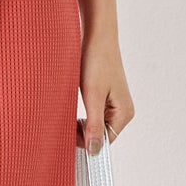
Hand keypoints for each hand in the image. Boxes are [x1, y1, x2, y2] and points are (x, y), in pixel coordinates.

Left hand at [77, 32, 133, 154]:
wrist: (96, 34)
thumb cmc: (96, 60)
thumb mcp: (93, 95)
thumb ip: (94, 124)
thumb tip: (95, 150)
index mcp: (124, 113)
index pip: (105, 142)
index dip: (86, 143)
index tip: (66, 140)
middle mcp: (122, 111)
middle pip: (100, 135)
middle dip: (81, 134)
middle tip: (61, 126)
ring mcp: (114, 104)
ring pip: (94, 125)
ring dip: (79, 124)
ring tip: (65, 114)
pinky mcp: (105, 96)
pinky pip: (92, 114)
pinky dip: (81, 115)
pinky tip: (70, 108)